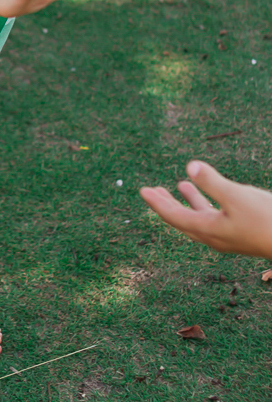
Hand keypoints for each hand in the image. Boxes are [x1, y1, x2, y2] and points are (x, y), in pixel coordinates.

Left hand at [140, 161, 271, 258]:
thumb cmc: (266, 220)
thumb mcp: (237, 196)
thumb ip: (213, 182)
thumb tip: (189, 166)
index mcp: (208, 229)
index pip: (174, 216)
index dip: (157, 203)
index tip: (142, 191)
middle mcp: (213, 236)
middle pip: (181, 219)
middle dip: (166, 204)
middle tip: (150, 190)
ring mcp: (226, 236)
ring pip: (198, 218)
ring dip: (187, 201)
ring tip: (179, 185)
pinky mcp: (238, 232)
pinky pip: (213, 217)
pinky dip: (205, 203)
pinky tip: (211, 192)